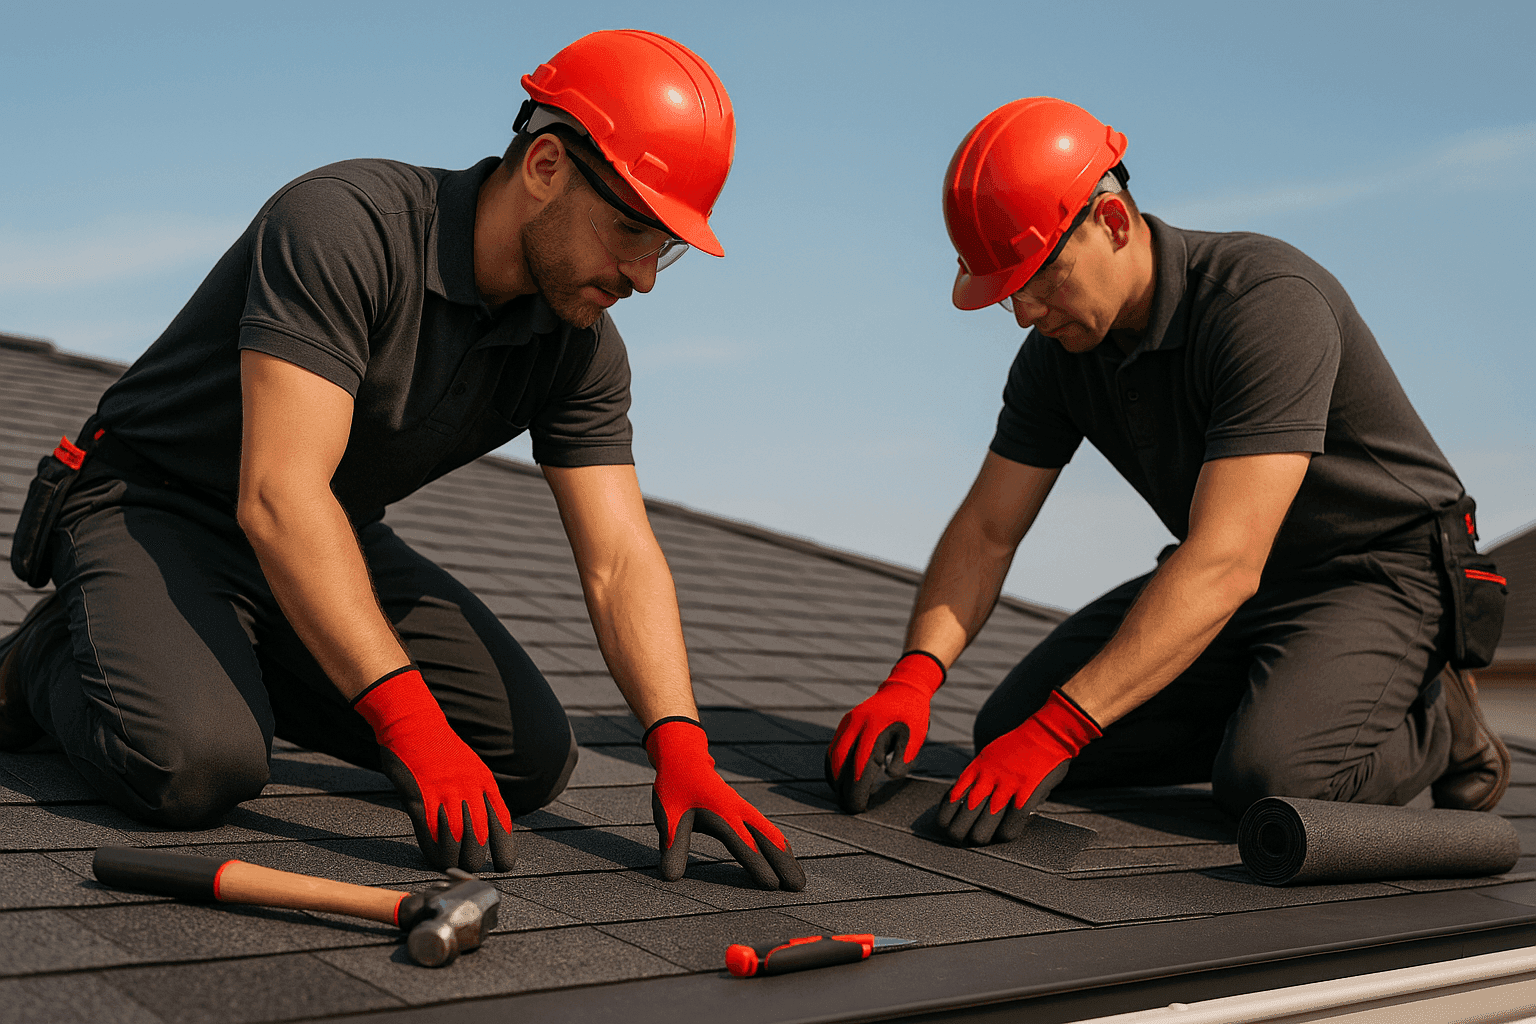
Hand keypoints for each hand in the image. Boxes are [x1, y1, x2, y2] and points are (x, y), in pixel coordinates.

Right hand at [353, 667, 516, 871]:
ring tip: (453, 867)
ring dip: (455, 858)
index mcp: (483, 781)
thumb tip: (487, 821)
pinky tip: (434, 858)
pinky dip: (433, 850)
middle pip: (479, 836)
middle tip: (473, 869)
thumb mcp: (471, 767)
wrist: (415, 724)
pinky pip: (429, 832)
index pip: (501, 821)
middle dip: (477, 858)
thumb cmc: (442, 748)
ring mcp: (443, 794)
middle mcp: (468, 789)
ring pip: (455, 839)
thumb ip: (479, 793)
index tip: (506, 864)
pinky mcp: (420, 798)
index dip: (504, 847)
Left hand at [645, 717, 804, 890]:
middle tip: (799, 887)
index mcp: (723, 814)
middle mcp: (739, 811)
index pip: (745, 844)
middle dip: (784, 863)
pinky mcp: (742, 809)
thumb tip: (669, 878)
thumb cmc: (675, 787)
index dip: (758, 866)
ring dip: (785, 855)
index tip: (772, 886)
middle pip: (768, 840)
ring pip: (771, 834)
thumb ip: (672, 846)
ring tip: (798, 877)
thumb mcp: (667, 815)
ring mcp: (743, 809)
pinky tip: (784, 853)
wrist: (684, 757)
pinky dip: (778, 843)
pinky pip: (766, 828)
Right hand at [825, 652, 944, 812]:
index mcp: (875, 730)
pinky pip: (833, 747)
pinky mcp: (845, 723)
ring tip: (842, 796)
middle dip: (843, 789)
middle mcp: (857, 725)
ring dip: (834, 779)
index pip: (859, 767)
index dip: (857, 790)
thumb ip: (904, 759)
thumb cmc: (913, 716)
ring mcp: (848, 723)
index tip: (859, 807)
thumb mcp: (916, 738)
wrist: (904, 688)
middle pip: (840, 764)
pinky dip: (832, 766)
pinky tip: (838, 779)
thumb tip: (888, 775)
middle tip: (849, 808)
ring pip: (832, 756)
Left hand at [936, 690, 1100, 844]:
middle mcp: (986, 779)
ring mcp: (1006, 787)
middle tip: (967, 839)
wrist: (1047, 732)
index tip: (952, 827)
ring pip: (982, 829)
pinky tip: (1007, 833)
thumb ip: (979, 777)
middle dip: (962, 836)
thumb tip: (967, 800)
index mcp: (975, 769)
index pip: (949, 802)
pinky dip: (1006, 835)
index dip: (947, 821)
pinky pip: (1010, 826)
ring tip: (987, 839)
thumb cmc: (1020, 747)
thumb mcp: (990, 756)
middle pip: (962, 822)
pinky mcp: (1027, 794)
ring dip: (983, 839)